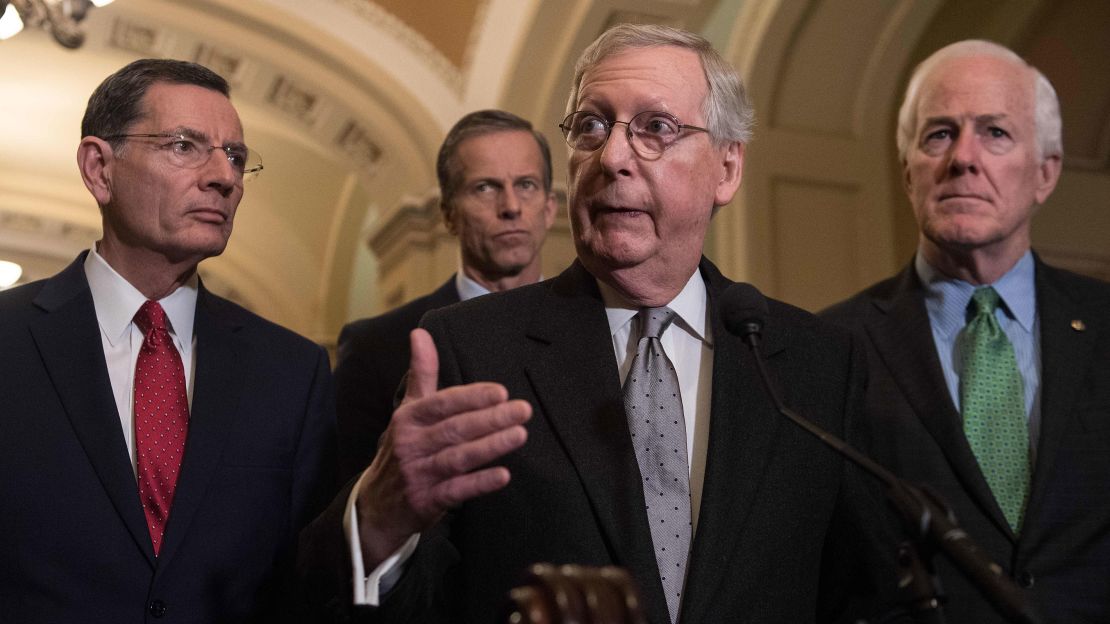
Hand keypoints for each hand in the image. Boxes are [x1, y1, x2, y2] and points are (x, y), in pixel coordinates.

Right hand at [355, 328, 530, 566]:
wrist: (376, 505)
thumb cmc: (402, 448)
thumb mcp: (408, 410)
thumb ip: (421, 373)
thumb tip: (420, 333)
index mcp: (408, 418)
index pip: (442, 404)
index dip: (471, 397)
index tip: (501, 391)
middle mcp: (411, 444)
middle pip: (455, 429)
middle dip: (491, 418)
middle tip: (523, 409)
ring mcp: (418, 474)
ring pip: (458, 458)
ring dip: (491, 446)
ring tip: (520, 434)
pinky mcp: (426, 502)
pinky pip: (456, 492)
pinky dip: (479, 483)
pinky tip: (503, 475)